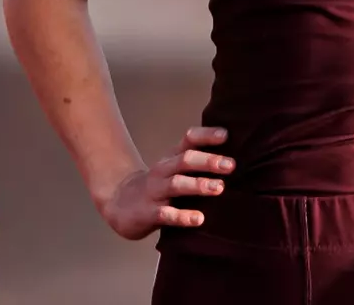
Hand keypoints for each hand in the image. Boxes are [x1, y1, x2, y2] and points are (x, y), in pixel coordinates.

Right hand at [97, 127, 234, 239]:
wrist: (118, 202)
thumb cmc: (158, 186)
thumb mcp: (174, 170)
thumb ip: (198, 163)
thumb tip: (235, 159)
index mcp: (172, 158)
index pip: (189, 140)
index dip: (206, 136)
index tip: (226, 135)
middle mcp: (163, 171)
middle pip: (185, 160)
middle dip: (208, 161)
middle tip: (230, 165)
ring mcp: (155, 191)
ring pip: (176, 184)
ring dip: (198, 185)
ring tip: (219, 188)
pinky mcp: (148, 213)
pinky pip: (166, 214)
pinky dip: (182, 216)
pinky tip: (199, 218)